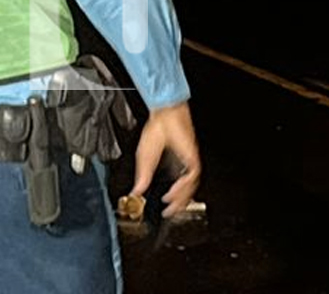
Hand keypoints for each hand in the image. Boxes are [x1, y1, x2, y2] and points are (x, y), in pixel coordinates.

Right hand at [127, 101, 200, 218]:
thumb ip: (142, 176)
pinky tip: (174, 192)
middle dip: (179, 203)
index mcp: (173, 163)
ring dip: (182, 198)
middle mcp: (183, 163)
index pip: (177, 185)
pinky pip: (192, 176)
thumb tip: (136, 191)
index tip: (166, 207)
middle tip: (171, 213)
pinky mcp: (191, 156)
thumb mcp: (144, 158)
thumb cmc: (156, 129)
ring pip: (190, 185)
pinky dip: (184, 187)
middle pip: (186, 188)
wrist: (163, 115)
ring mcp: (189, 160)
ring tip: (172, 206)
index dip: (174, 197)